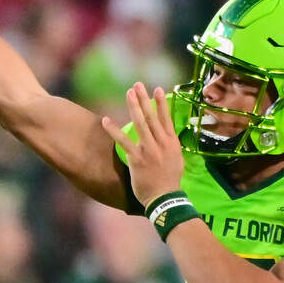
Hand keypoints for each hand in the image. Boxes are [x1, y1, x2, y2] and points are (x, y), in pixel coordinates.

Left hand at [101, 83, 183, 206]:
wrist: (165, 198)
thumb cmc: (170, 180)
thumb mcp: (177, 159)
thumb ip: (171, 145)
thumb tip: (167, 135)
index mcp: (172, 143)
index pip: (166, 118)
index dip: (162, 103)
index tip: (157, 88)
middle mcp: (161, 143)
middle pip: (152, 116)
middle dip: (144, 99)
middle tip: (138, 85)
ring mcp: (149, 150)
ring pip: (140, 123)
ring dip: (134, 106)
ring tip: (128, 93)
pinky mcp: (137, 158)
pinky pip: (123, 141)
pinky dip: (114, 130)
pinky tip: (106, 120)